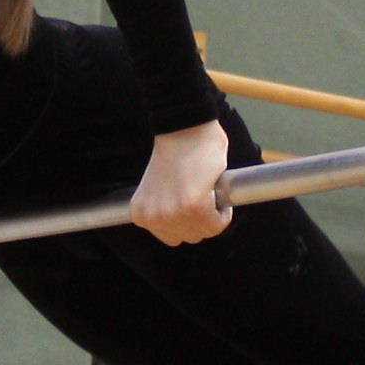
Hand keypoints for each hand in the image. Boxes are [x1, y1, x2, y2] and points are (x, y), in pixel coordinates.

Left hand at [129, 121, 234, 245]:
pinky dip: (223, 213)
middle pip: (188, 237)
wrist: (182, 127)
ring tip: (209, 192)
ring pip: (204, 232)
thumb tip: (186, 224)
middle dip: (200, 220)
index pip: (172, 237)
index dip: (187, 222)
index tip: (194, 205)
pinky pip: (216, 224)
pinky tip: (216, 191)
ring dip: (212, 215)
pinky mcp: (194, 206)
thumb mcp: (160, 190)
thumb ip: (167, 210)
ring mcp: (173, 214)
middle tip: (204, 196)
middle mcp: (154, 218)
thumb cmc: (175, 151)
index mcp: (141, 214)